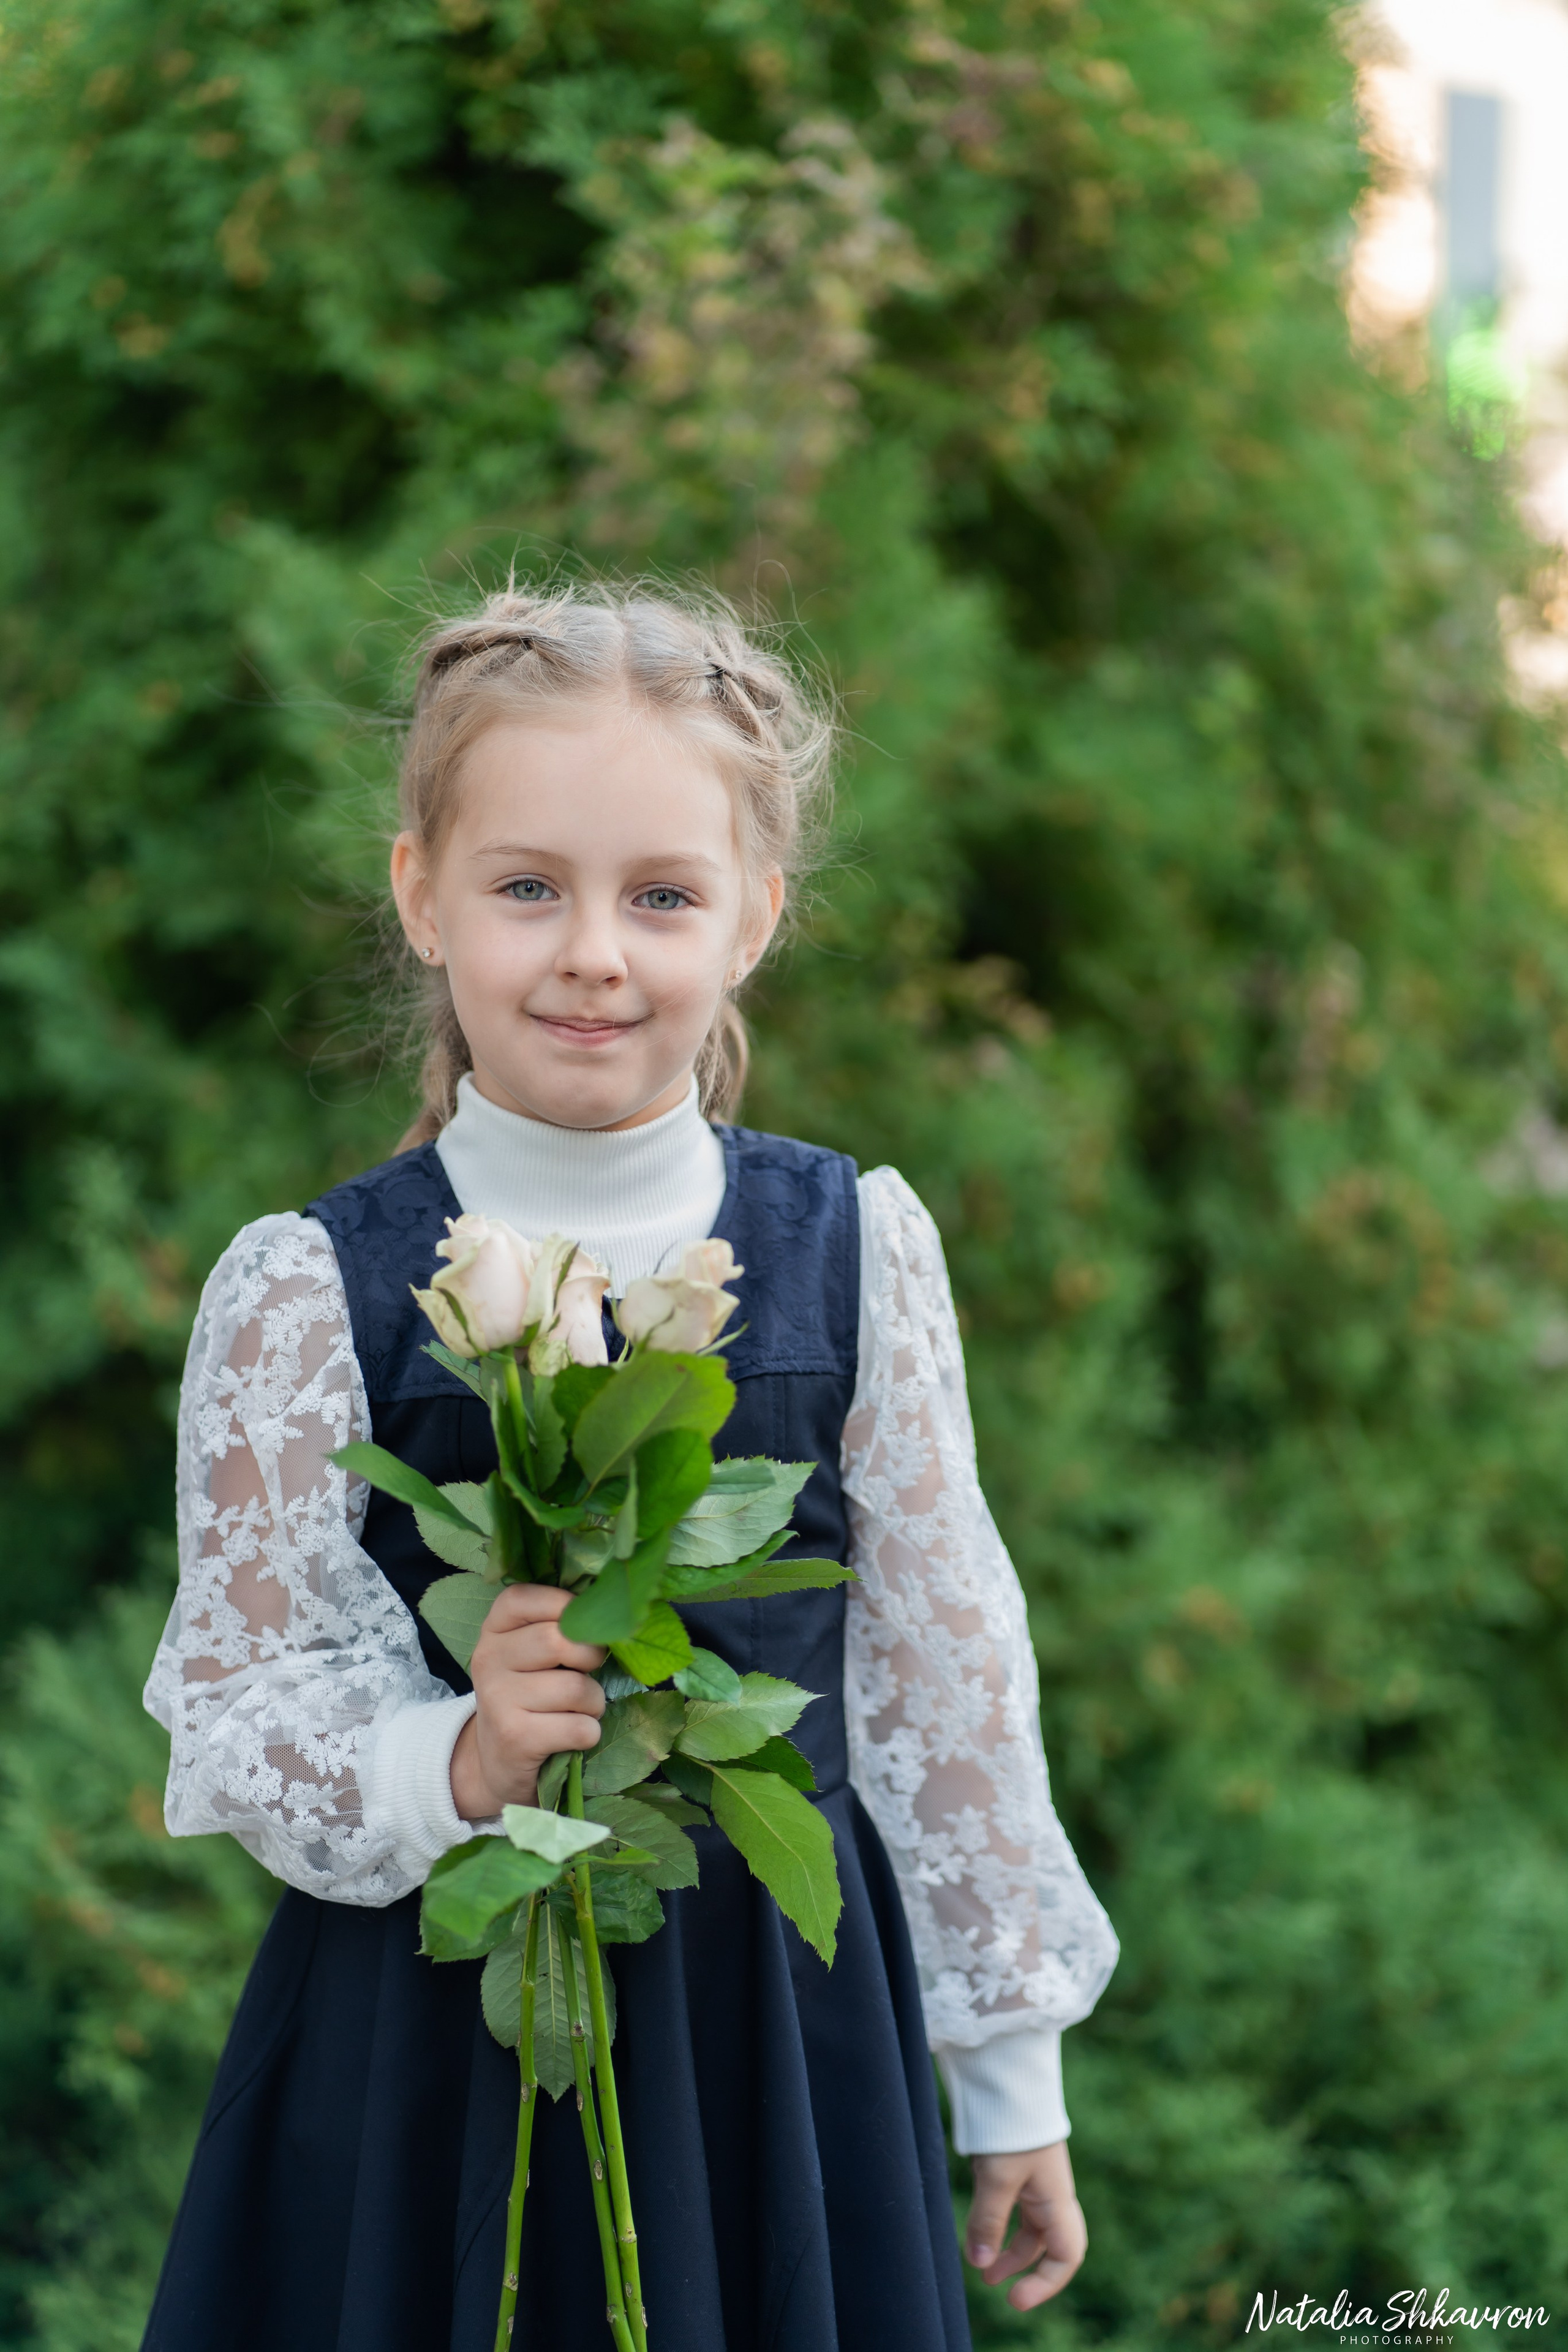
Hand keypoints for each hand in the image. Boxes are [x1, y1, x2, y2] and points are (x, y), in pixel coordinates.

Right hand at [450, 1584, 606, 1820]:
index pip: (526, 1598)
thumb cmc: (529, 1697)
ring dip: (594, 1702)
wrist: (495, 1763)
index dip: (567, 1606)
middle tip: (589, 1672)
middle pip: (559, 1640)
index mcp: (493, 1630)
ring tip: (580, 1710)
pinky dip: (589, 1733)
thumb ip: (559, 1626)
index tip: (583, 1628)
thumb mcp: (530, 1655)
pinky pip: (578, 1727)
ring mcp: (498, 1700)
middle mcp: (488, 1659)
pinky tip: (573, 1736)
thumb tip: (614, 1611)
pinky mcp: (515, 1738)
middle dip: (591, 1657)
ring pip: (575, 1687)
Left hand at [964, 2140, 1086, 2310]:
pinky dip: (998, 2224)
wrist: (1008, 2073)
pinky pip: (1013, 2206)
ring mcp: (1035, 2178)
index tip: (1015, 2299)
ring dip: (1007, 2249)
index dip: (1045, 2284)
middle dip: (1023, 2269)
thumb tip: (980, 2265)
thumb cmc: (1012, 2124)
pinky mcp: (1017, 2165)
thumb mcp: (996, 2176)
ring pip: (1027, 2226)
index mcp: (1057, 2199)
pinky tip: (978, 2230)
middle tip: (993, 2286)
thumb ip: (988, 2222)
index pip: (1066, 2255)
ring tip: (980, 2266)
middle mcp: (1051, 2192)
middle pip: (1047, 2244)